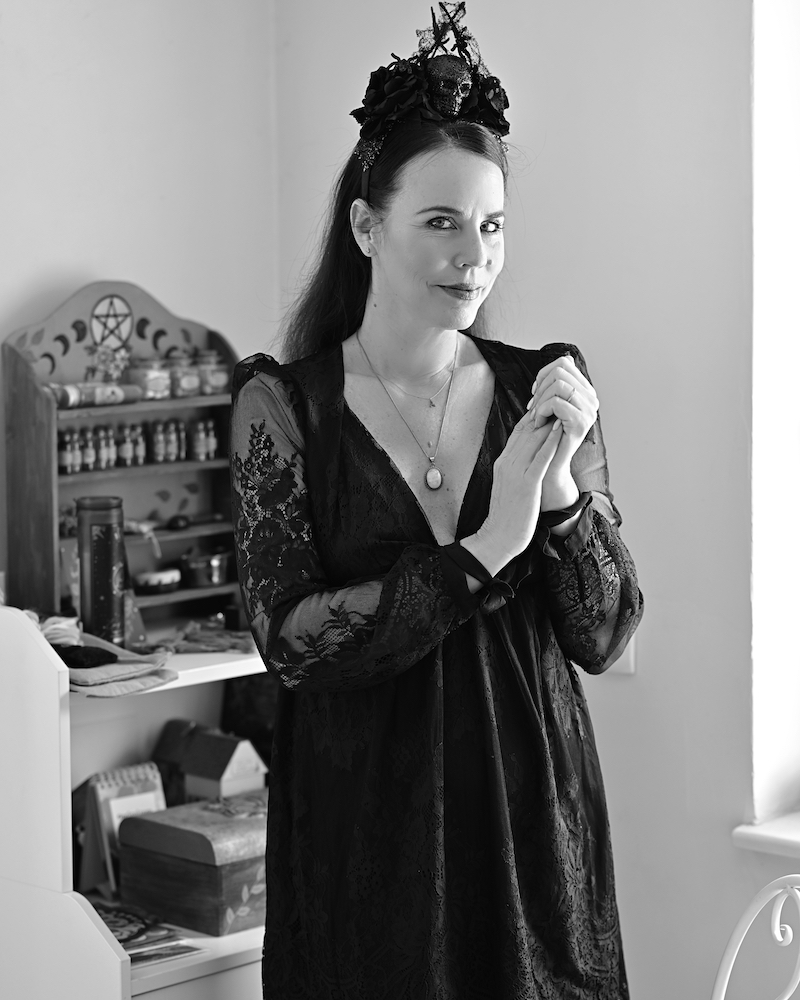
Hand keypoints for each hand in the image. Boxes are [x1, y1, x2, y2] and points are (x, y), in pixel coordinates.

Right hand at [465, 409, 563, 571]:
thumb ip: (515, 468)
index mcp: (503, 462)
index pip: (519, 432)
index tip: (547, 405)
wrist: (496, 538)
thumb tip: (528, 458)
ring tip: (562, 404)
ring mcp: (516, 472)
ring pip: (534, 439)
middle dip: (543, 412)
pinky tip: (560, 429)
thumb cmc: (506, 516)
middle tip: (558, 396)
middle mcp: (507, 462)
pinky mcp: (527, 484)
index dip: (534, 416)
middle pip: (526, 429)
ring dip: (549, 420)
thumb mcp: (507, 486)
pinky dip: (550, 441)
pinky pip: (540, 458)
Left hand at [527, 354, 598, 508]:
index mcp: (586, 392)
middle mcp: (592, 399)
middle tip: (533, 408)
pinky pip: (556, 402)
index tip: (535, 394)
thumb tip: (565, 358)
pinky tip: (538, 423)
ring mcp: (589, 411)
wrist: (548, 468)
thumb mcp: (551, 406)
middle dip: (540, 388)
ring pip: (558, 385)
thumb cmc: (546, 437)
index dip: (543, 374)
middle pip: (560, 371)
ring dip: (539, 401)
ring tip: (536, 417)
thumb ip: (558, 384)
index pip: (564, 363)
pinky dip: (540, 411)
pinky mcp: (580, 423)